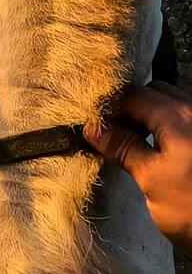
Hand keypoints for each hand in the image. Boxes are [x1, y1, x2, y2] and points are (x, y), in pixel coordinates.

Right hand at [84, 82, 191, 251]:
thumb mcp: (151, 181)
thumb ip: (122, 147)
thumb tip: (91, 127)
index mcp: (178, 115)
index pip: (132, 95)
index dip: (109, 109)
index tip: (96, 129)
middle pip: (154, 92)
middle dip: (133, 109)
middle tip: (118, 137)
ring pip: (173, 101)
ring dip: (154, 115)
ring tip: (142, 143)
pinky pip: (188, 116)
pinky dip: (172, 124)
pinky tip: (167, 148)